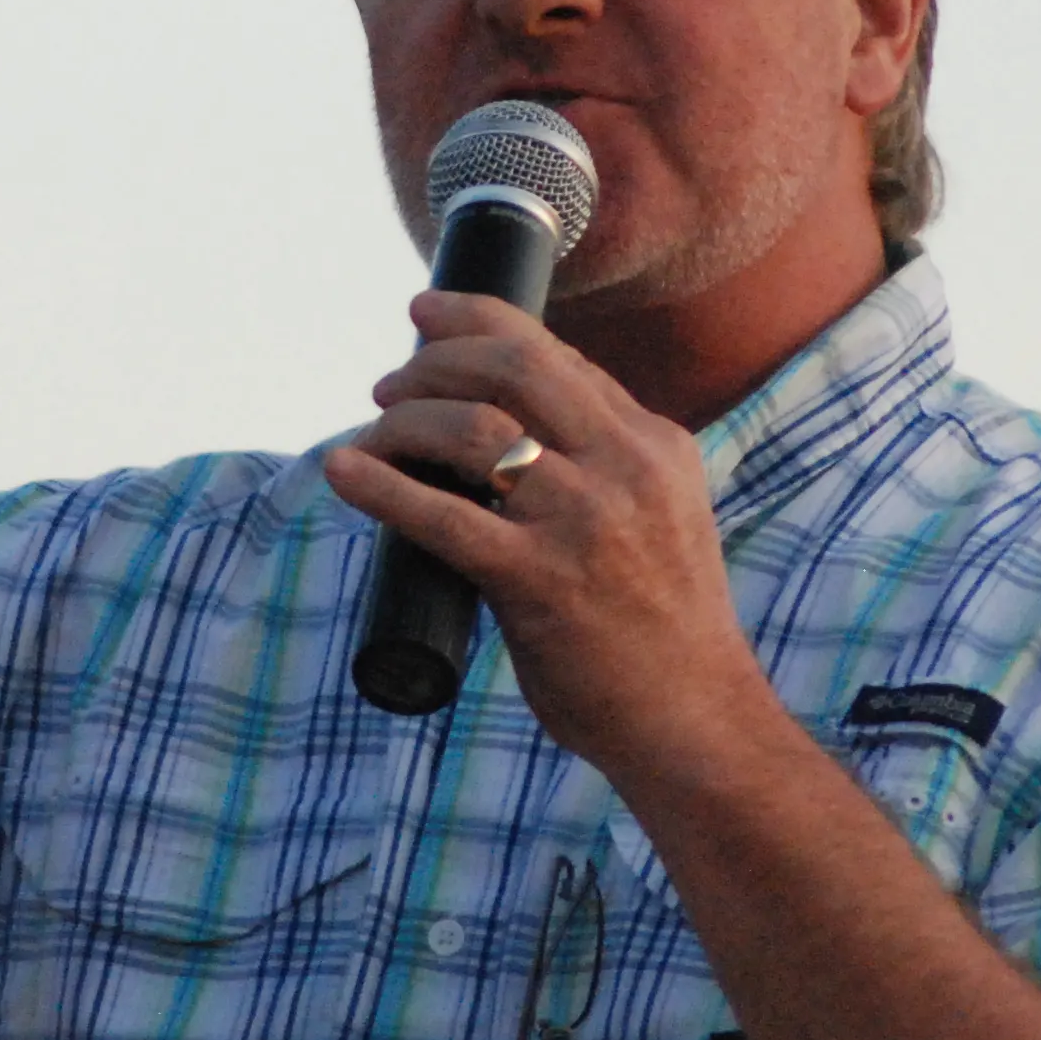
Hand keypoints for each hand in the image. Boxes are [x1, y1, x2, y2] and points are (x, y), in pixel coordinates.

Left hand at [320, 290, 764, 766]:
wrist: (696, 720)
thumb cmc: (665, 630)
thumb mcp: (661, 519)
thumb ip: (607, 472)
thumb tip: (514, 437)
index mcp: (655, 445)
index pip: (557, 356)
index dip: (481, 324)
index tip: (429, 319)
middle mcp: (625, 467)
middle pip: (515, 363)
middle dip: (437, 355)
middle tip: (391, 381)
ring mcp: (582, 522)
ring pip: (472, 428)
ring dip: (405, 417)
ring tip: (374, 430)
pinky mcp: (539, 582)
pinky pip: (441, 517)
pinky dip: (381, 485)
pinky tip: (344, 472)